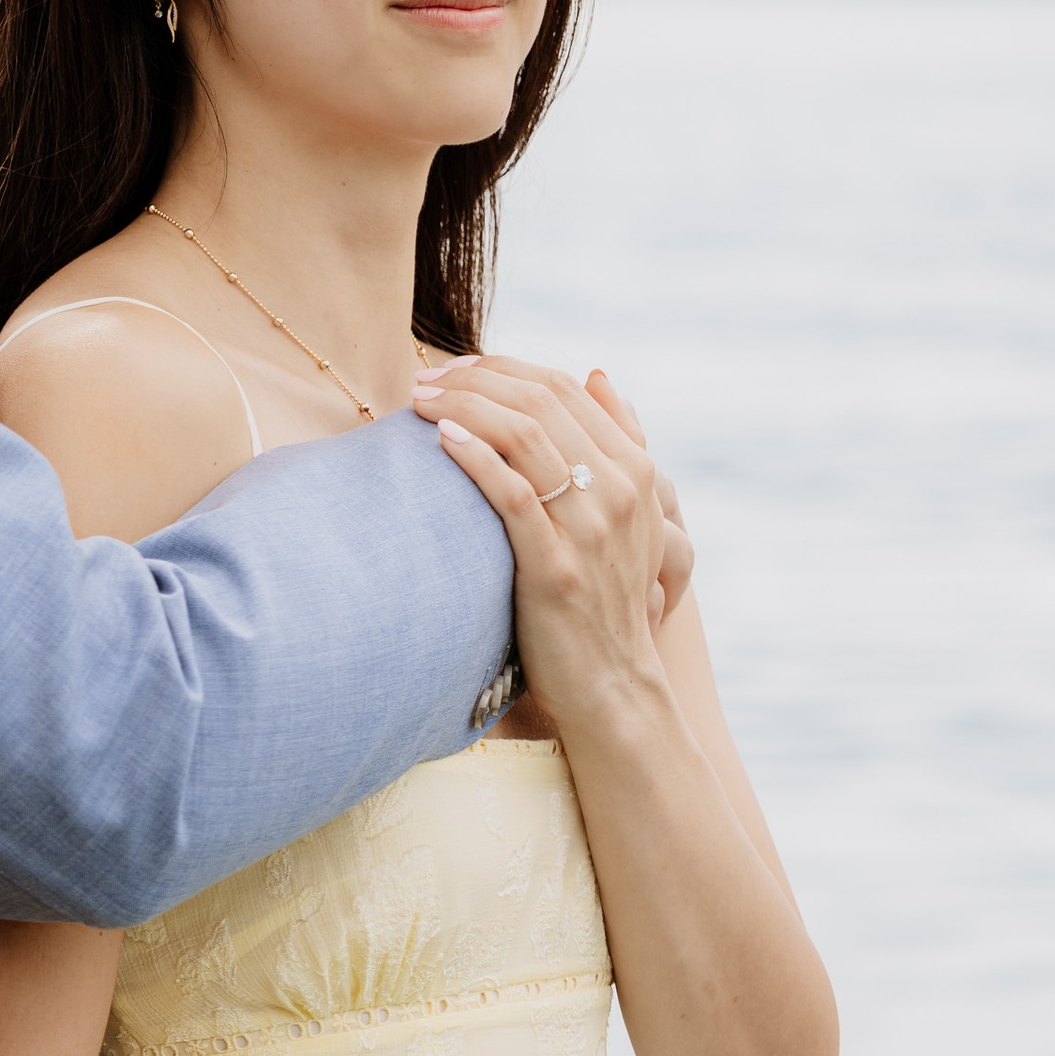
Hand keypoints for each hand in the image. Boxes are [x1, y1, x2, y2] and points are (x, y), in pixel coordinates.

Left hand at [416, 353, 668, 738]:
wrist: (614, 687)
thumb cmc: (606, 597)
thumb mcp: (630, 516)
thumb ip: (620, 443)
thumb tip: (596, 373)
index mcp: (636, 471)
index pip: (564, 388)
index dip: (504, 368)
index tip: (457, 368)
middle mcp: (620, 492)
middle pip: (540, 401)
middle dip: (474, 379)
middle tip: (425, 379)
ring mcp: (589, 530)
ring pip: (523, 435)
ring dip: (463, 406)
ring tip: (418, 401)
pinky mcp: (554, 568)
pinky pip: (510, 494)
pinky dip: (473, 457)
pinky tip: (440, 440)